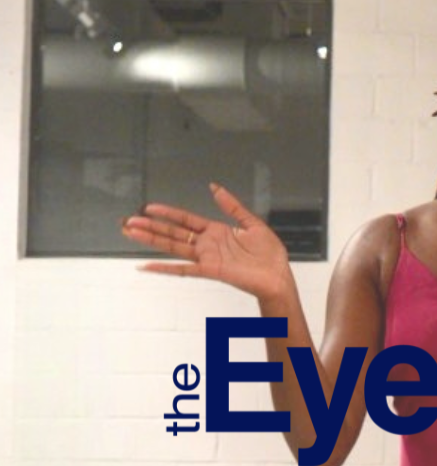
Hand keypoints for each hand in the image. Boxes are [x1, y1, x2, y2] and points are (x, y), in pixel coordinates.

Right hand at [120, 183, 290, 300]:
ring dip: (151, 240)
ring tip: (131, 232)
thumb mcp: (252, 223)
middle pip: (173, 232)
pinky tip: (147, 266)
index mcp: (216, 232)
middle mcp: (207, 244)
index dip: (167, 213)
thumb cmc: (269, 255)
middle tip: (128, 221)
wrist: (278, 277)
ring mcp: (206, 258)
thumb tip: (216, 188)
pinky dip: (164, 269)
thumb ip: (232, 206)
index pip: (186, 219)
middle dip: (150, 227)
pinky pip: (183, 270)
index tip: (149, 208)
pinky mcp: (210, 271)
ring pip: (173, 246)